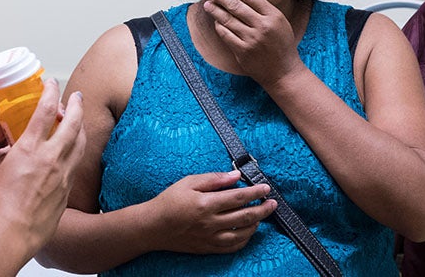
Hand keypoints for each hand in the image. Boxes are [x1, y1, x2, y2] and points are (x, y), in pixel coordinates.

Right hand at [0, 78, 85, 253]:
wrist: (13, 233)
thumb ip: (4, 161)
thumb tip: (8, 161)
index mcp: (28, 149)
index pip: (44, 111)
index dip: (50, 92)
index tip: (51, 83)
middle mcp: (50, 157)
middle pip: (72, 122)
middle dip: (76, 105)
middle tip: (77, 96)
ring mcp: (62, 174)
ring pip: (80, 143)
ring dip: (81, 127)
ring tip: (80, 120)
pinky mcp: (67, 190)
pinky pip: (77, 165)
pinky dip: (77, 152)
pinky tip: (74, 152)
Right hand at [147, 170, 276, 254]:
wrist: (152, 227)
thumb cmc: (168, 202)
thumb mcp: (188, 182)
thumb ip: (214, 179)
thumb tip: (236, 176)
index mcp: (206, 204)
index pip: (239, 197)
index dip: (255, 192)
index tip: (265, 188)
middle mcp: (210, 223)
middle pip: (246, 217)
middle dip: (263, 209)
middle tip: (272, 203)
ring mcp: (210, 238)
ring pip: (242, 235)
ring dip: (256, 225)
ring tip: (261, 216)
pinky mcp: (207, 248)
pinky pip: (232, 247)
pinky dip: (244, 240)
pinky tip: (248, 232)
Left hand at [202, 0, 303, 84]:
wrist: (283, 72)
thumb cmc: (282, 45)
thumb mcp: (279, 22)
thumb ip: (263, 6)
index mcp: (273, 16)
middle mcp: (263, 27)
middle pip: (237, 6)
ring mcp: (252, 40)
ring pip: (229, 20)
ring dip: (216, 10)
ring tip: (208, 3)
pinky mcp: (243, 52)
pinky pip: (226, 35)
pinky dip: (220, 26)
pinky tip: (215, 20)